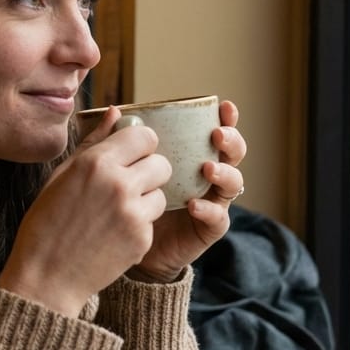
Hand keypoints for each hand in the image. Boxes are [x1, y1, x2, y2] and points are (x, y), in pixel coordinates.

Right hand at [0, 106, 170, 316]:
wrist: (45, 276)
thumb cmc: (46, 222)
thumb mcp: (62, 176)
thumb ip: (94, 142)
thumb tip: (117, 112)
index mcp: (95, 163)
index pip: (145, 136)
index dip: (141, 145)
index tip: (131, 155)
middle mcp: (118, 183)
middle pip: (162, 163)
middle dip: (150, 171)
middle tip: (129, 185)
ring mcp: (132, 213)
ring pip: (162, 192)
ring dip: (147, 199)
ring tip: (117, 212)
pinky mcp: (142, 238)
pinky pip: (153, 220)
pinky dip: (139, 225)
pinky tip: (114, 234)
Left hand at [133, 100, 247, 281]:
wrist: (128, 242)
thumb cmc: (129, 198)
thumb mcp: (124, 166)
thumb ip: (121, 140)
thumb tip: (115, 111)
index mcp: (193, 155)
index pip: (215, 132)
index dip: (225, 119)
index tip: (224, 107)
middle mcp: (208, 175)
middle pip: (233, 154)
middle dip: (231, 141)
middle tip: (217, 135)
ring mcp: (212, 201)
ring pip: (234, 183)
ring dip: (224, 173)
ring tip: (208, 168)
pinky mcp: (208, 227)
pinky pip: (218, 218)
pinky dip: (209, 209)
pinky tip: (194, 205)